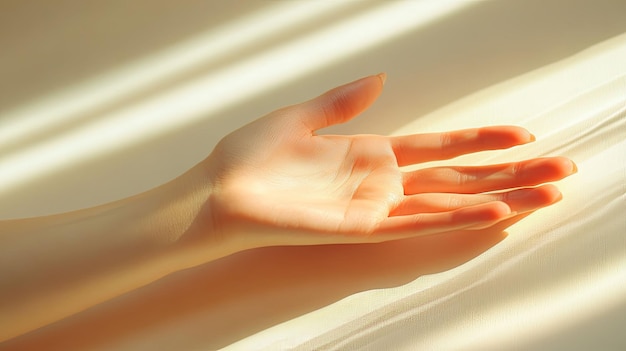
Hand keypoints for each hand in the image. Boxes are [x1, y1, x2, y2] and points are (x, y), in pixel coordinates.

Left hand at [200, 74, 575, 248]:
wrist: (216, 190)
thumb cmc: (251, 155)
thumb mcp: (302, 116)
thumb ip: (344, 103)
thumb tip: (379, 77)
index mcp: (370, 154)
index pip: (439, 148)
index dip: (480, 142)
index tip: (521, 136)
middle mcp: (380, 183)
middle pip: (457, 176)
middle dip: (509, 173)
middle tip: (560, 169)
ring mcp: (373, 207)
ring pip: (449, 202)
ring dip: (499, 197)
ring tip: (546, 192)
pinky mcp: (360, 229)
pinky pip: (415, 223)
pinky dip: (455, 217)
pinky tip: (492, 209)